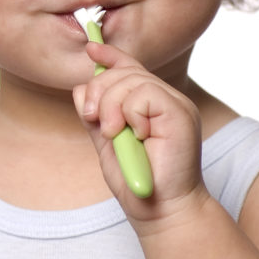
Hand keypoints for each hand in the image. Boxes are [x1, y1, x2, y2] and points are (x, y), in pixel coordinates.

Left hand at [72, 41, 209, 227]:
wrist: (160, 211)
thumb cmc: (135, 181)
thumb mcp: (106, 143)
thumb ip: (95, 116)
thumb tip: (79, 87)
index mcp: (150, 105)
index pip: (130, 68)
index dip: (110, 56)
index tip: (91, 47)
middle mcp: (166, 100)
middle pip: (123, 72)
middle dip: (98, 92)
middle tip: (94, 120)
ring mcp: (175, 105)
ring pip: (131, 80)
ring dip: (110, 106)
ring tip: (114, 134)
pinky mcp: (180, 113)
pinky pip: (144, 94)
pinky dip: (130, 114)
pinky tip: (138, 136)